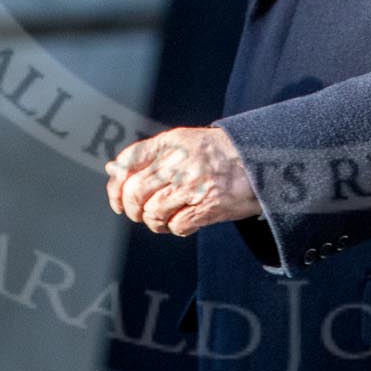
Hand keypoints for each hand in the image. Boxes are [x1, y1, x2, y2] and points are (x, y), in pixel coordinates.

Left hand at [105, 125, 259, 236]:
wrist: (259, 161)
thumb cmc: (216, 154)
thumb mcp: (183, 143)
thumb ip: (149, 156)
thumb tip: (112, 170)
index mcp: (171, 142)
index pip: (128, 162)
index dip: (115, 187)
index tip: (119, 201)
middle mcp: (180, 160)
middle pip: (135, 192)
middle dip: (133, 210)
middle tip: (142, 214)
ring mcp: (194, 183)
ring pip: (152, 212)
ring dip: (155, 222)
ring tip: (165, 218)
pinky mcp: (209, 205)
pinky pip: (177, 226)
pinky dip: (176, 228)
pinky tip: (185, 220)